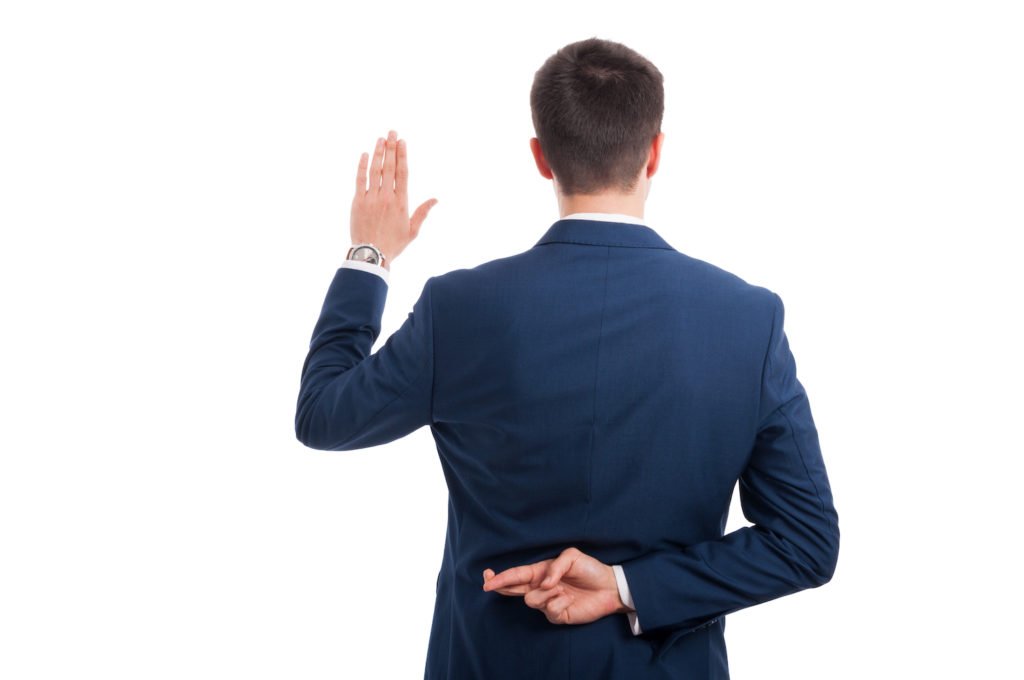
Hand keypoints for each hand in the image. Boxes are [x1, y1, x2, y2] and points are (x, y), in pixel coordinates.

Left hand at [350, 129, 437, 267]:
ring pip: (375, 170)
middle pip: (390, 167)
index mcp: (401, 202)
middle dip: (391, 148)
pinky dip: (362, 166)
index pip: (403, 173)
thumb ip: (423, 212)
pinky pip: (360, 179)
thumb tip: (436, 199)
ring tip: (381, 138)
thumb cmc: (393, 244)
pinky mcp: (358, 201)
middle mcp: (387, 197)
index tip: (402, 142)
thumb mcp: (412, 231)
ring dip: (379, 152)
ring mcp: (371, 198)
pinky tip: (366, 154)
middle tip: (392, 132)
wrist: (371, 254)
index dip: (402, 156)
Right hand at [481, 547, 629, 625]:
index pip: (517, 574)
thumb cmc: (590, 569)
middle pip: (514, 589)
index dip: (501, 577)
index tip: (487, 578)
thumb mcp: (572, 556)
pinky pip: (549, 610)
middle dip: (501, 585)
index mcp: (541, 572)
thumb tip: (543, 583)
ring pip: (532, 600)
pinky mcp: (557, 616)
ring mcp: (548, 602)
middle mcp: (541, 587)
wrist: (609, 588)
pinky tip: (568, 600)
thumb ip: (555, 566)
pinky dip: (559, 603)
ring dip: (546, 593)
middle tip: (489, 584)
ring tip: (562, 589)